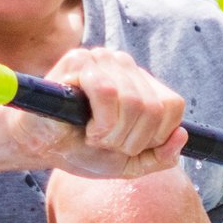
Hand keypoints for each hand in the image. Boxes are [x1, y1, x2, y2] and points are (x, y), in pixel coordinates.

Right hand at [5, 48, 187, 179]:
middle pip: (153, 108)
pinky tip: (82, 126)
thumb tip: (182, 135)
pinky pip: (107, 92)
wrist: (41, 148)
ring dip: (112, 133)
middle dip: (129, 140)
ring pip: (132, 101)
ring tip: (92, 135)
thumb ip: (160, 157)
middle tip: (104, 143)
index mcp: (142, 83)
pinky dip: (98, 121)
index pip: (172, 106)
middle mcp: (125, 65)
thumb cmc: (82, 150)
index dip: (154, 136)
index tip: (126, 146)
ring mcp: (103, 59)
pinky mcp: (79, 60)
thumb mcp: (129, 163)